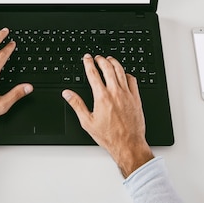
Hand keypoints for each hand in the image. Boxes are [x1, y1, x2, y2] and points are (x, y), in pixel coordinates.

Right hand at [62, 54, 153, 177]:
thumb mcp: (87, 122)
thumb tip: (67, 94)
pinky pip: (132, 80)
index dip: (88, 63)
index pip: (93, 74)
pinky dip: (126, 74)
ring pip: (120, 71)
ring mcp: (127, 94)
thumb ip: (76, 105)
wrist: (128, 144)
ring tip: (109, 59)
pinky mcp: (136, 98)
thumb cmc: (109, 136)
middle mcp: (115, 92)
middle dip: (101, 59)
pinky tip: (123, 74)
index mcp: (102, 97)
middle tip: (97, 57)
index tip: (87, 58)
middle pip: (108, 68)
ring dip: (114, 62)